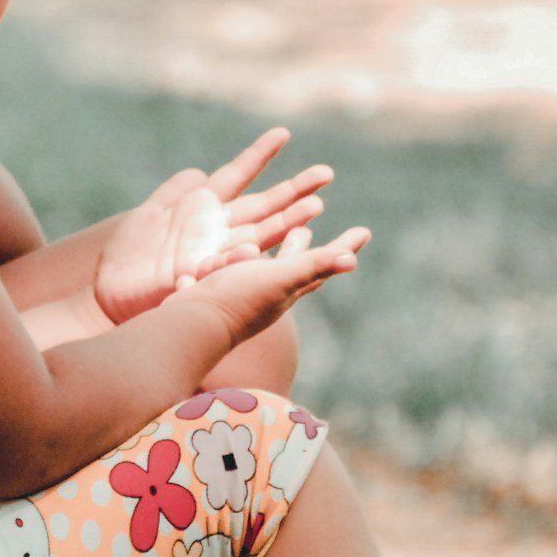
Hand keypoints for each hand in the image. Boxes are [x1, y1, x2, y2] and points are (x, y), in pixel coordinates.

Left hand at [91, 128, 335, 324]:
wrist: (108, 293)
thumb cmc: (128, 257)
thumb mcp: (150, 214)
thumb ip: (175, 192)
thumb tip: (199, 173)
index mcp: (204, 209)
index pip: (237, 174)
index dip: (258, 155)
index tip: (283, 132)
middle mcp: (217, 231)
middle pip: (263, 207)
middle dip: (294, 192)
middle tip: (326, 174)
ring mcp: (213, 253)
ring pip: (259, 235)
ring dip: (286, 222)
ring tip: (315, 208)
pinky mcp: (199, 276)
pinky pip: (224, 264)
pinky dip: (240, 257)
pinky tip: (257, 248)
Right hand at [165, 223, 367, 349]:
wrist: (190, 326)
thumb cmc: (237, 300)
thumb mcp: (279, 278)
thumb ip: (311, 266)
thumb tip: (351, 260)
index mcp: (289, 288)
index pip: (324, 265)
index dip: (344, 248)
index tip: (365, 231)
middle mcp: (271, 294)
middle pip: (298, 267)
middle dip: (308, 249)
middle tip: (312, 230)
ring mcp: (246, 295)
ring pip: (269, 267)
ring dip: (280, 249)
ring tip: (286, 234)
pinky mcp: (221, 294)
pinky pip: (238, 272)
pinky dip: (244, 259)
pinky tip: (237, 254)